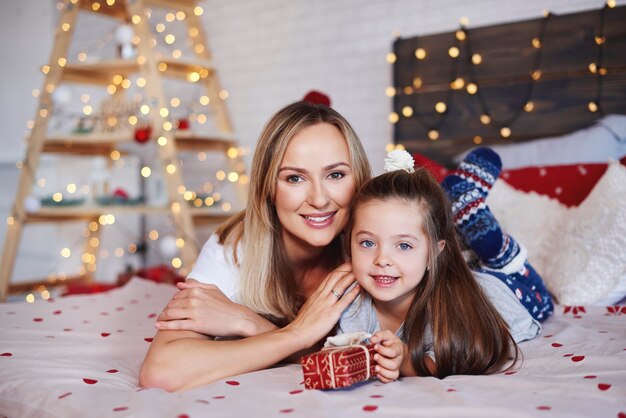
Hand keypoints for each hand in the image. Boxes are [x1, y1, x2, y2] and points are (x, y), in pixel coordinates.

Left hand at [155, 280, 274, 336]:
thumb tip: (179, 284)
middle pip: (172, 304)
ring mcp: (194, 312)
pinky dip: (165, 324)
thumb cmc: (226, 304)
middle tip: (163, 315)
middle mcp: (194, 299)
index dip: (172, 302)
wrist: (237, 318)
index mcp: (197, 290)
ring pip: (171, 313)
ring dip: (163, 317)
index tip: (170, 307)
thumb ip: (195, 285)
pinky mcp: (196, 324)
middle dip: (166, 309)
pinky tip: (158, 325)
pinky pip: (176, 324)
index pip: (177, 295)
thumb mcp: (213, 289)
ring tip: (160, 320)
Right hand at [285, 262, 359, 349]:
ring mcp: (327, 303)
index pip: (329, 278)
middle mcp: (321, 296)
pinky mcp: (332, 313)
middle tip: (354, 262)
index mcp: (316, 294)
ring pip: (340, 286)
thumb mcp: (308, 307)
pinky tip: (359, 288)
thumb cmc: (301, 324)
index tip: (346, 265)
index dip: (338, 270)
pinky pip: (344, 301)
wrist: (297, 333)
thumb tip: (320, 300)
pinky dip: (352, 293)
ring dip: (350, 277)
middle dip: (345, 269)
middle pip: (335, 277)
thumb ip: (315, 302)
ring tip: (358, 271)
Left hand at [370, 330, 405, 382]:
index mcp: (398, 349)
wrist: (395, 349)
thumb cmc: (389, 342)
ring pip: (394, 374)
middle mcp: (398, 360)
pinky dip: (384, 378)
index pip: (393, 352)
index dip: (384, 350)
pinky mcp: (392, 374)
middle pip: (394, 364)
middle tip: (375, 357)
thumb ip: (379, 335)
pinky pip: (390, 380)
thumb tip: (372, 339)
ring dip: (384, 372)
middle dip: (383, 362)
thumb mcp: (386, 335)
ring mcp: (396, 368)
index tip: (375, 346)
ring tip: (375, 367)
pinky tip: (377, 374)